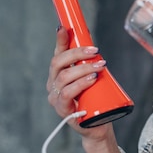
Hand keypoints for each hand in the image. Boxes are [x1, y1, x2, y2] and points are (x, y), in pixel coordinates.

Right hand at [46, 26, 112, 141]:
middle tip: (95, 51)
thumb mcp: (92, 76)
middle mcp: (53, 84)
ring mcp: (55, 98)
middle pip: (58, 62)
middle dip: (77, 53)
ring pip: (64, 77)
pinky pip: (66, 94)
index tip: (64, 28)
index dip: (60, 40)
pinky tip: (91, 79)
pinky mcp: (62, 110)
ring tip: (99, 66)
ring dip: (83, 68)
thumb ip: (89, 62)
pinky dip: (79, 84)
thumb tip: (91, 41)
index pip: (58, 53)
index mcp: (58, 74)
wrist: (98, 124)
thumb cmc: (94, 99)